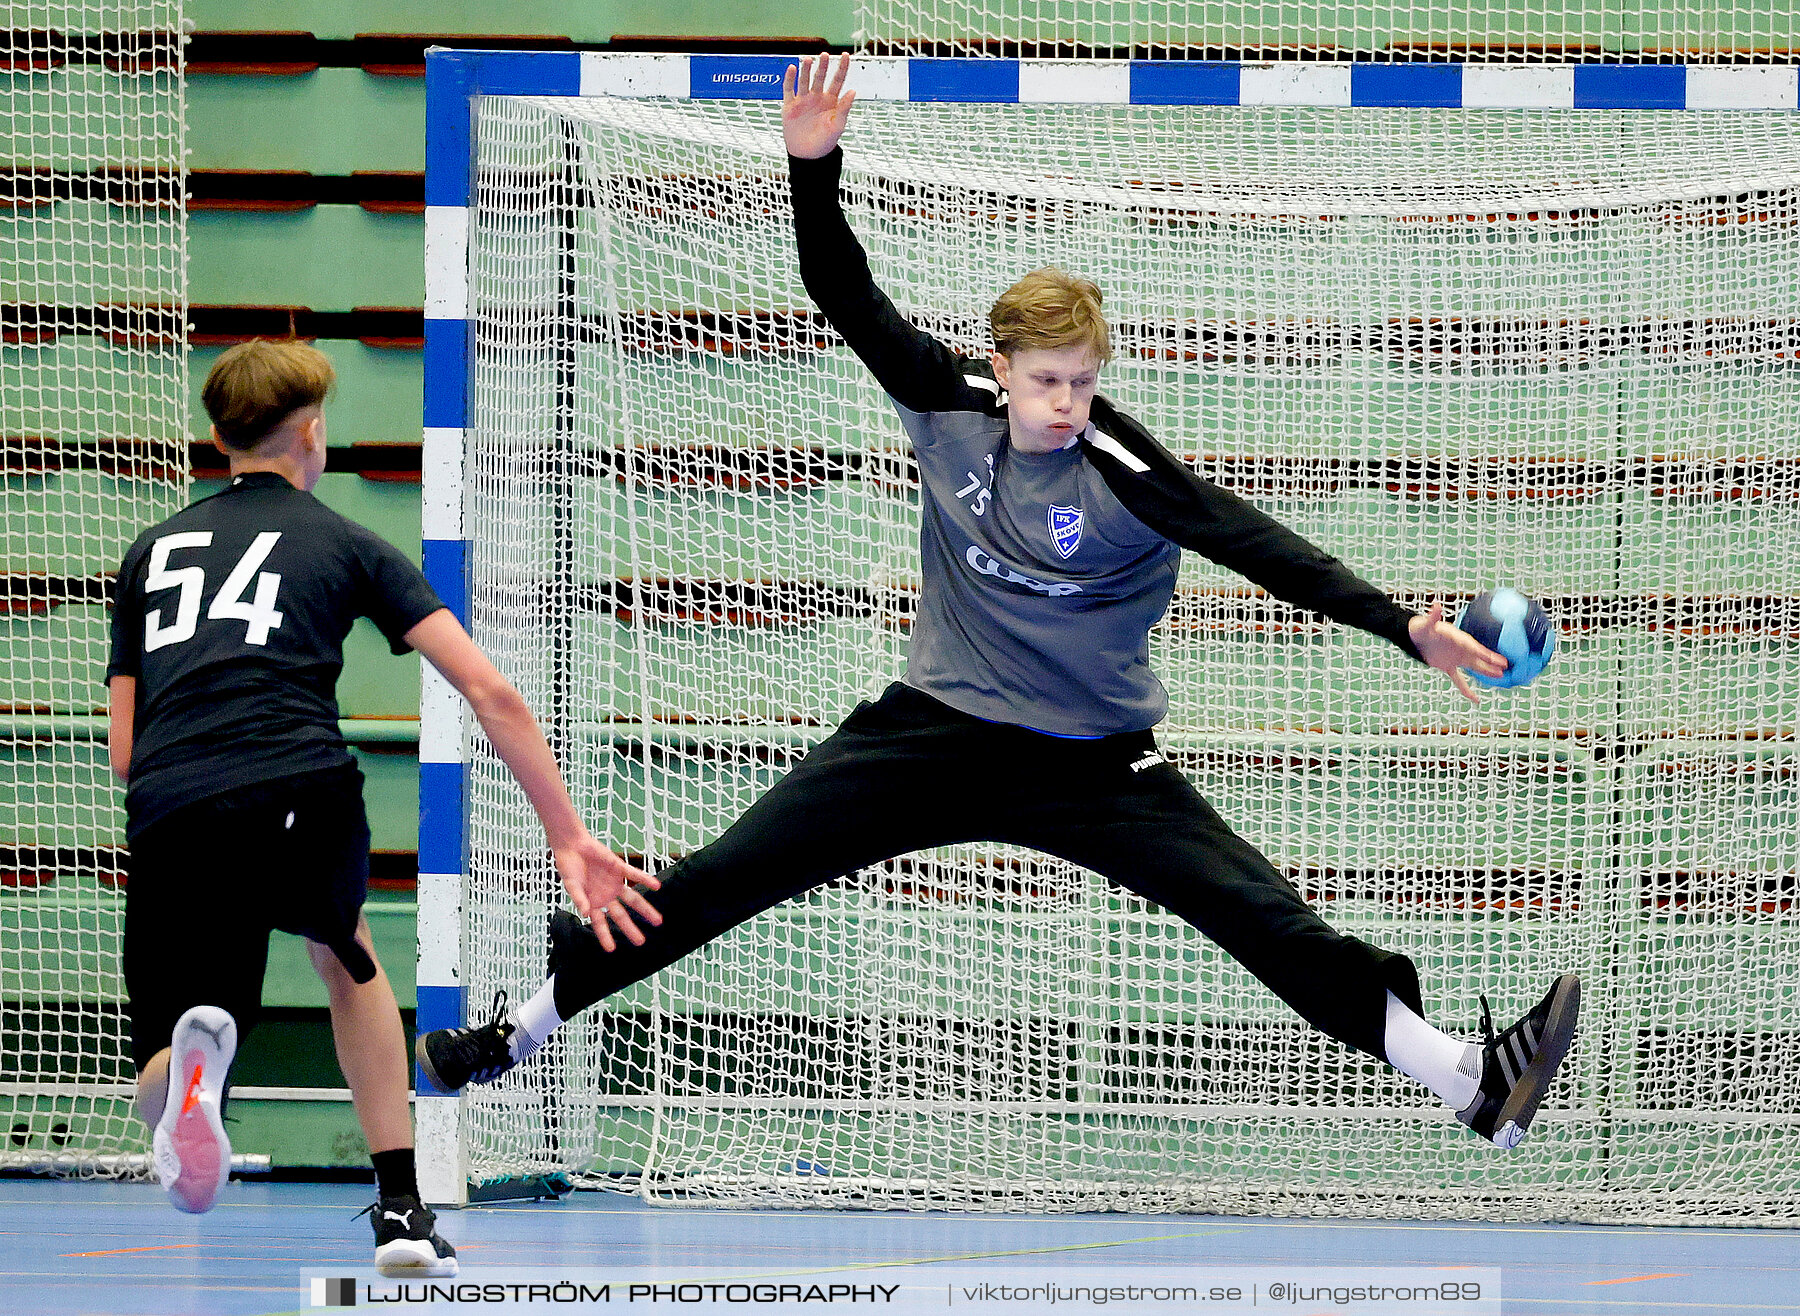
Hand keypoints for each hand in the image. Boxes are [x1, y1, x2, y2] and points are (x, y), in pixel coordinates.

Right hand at [550, 832, 662, 952]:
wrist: (573, 845)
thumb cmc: (569, 867)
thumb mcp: (571, 885)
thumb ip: (579, 898)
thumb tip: (586, 913)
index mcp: (593, 902)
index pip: (600, 923)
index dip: (605, 936)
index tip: (610, 949)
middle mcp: (606, 896)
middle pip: (621, 916)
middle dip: (630, 929)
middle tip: (640, 942)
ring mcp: (615, 883)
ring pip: (633, 900)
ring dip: (645, 910)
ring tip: (658, 921)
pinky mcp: (619, 868)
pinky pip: (635, 875)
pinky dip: (646, 880)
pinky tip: (657, 886)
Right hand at [783, 52, 856, 159]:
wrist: (808, 154)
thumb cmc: (826, 141)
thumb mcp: (838, 125)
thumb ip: (844, 108)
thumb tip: (853, 91)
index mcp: (831, 100)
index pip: (838, 80)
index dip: (842, 67)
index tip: (845, 55)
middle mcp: (817, 97)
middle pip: (821, 77)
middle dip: (823, 66)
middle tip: (824, 55)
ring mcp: (803, 100)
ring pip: (805, 80)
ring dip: (806, 70)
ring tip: (808, 60)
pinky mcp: (790, 105)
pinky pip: (789, 89)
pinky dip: (789, 79)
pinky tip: (792, 69)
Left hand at [1408, 601, 1507, 705]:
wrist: (1414, 637)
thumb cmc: (1421, 628)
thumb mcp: (1426, 624)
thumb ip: (1433, 617)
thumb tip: (1436, 606)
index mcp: (1458, 639)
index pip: (1475, 648)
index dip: (1486, 654)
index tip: (1500, 660)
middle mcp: (1461, 649)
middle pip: (1479, 657)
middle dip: (1492, 662)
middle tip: (1507, 667)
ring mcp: (1456, 658)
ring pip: (1474, 667)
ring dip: (1486, 672)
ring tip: (1501, 676)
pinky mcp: (1448, 667)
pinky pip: (1459, 680)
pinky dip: (1466, 690)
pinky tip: (1475, 700)